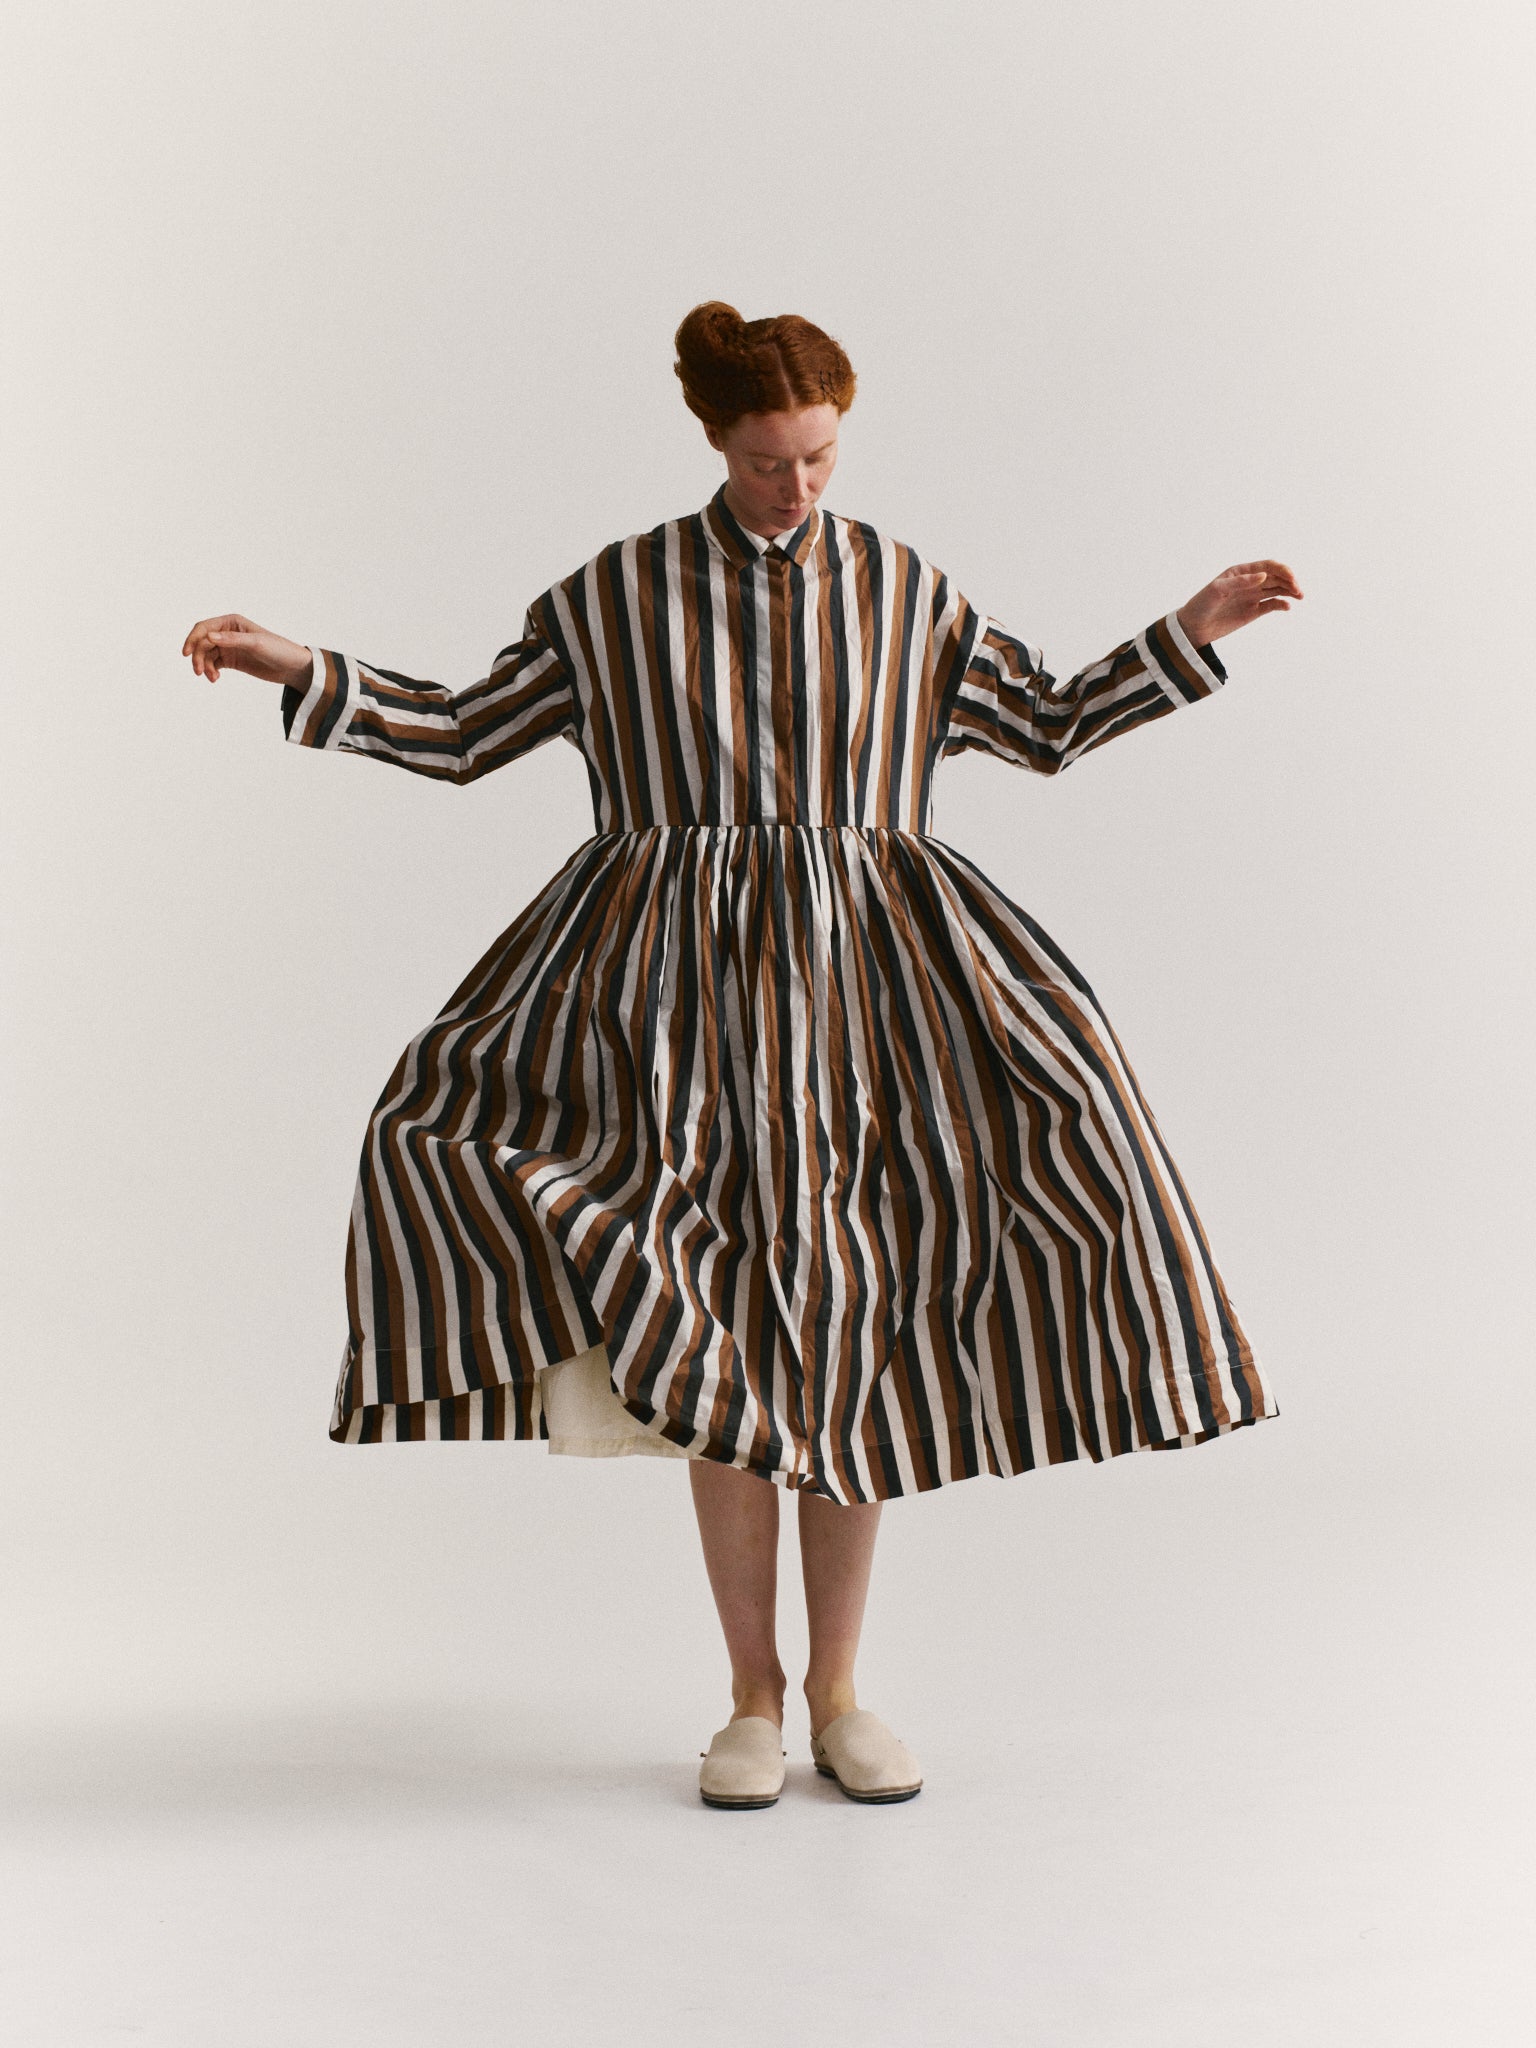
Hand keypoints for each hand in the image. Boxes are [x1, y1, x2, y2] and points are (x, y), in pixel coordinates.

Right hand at [182, 614, 313, 687]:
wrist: (292, 667)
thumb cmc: (278, 650)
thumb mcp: (256, 644)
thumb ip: (232, 640)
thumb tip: (209, 636)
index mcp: (231, 621)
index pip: (204, 628)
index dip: (193, 639)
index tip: (186, 654)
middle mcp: (227, 632)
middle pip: (202, 642)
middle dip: (197, 656)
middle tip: (199, 671)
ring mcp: (229, 647)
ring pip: (206, 655)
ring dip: (204, 666)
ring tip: (211, 678)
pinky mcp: (231, 660)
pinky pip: (213, 664)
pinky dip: (210, 671)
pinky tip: (215, 679)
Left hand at [1176, 562, 1302, 645]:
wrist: (1193, 628)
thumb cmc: (1201, 605)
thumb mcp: (1217, 590)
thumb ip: (1240, 582)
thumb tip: (1263, 575)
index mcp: (1242, 572)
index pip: (1268, 566)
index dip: (1282, 570)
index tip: (1291, 579)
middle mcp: (1250, 582)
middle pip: (1276, 577)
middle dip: (1290, 581)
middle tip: (1299, 591)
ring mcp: (1252, 596)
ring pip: (1277, 589)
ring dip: (1290, 591)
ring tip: (1300, 596)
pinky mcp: (1253, 611)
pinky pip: (1272, 605)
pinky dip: (1282, 604)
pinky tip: (1287, 607)